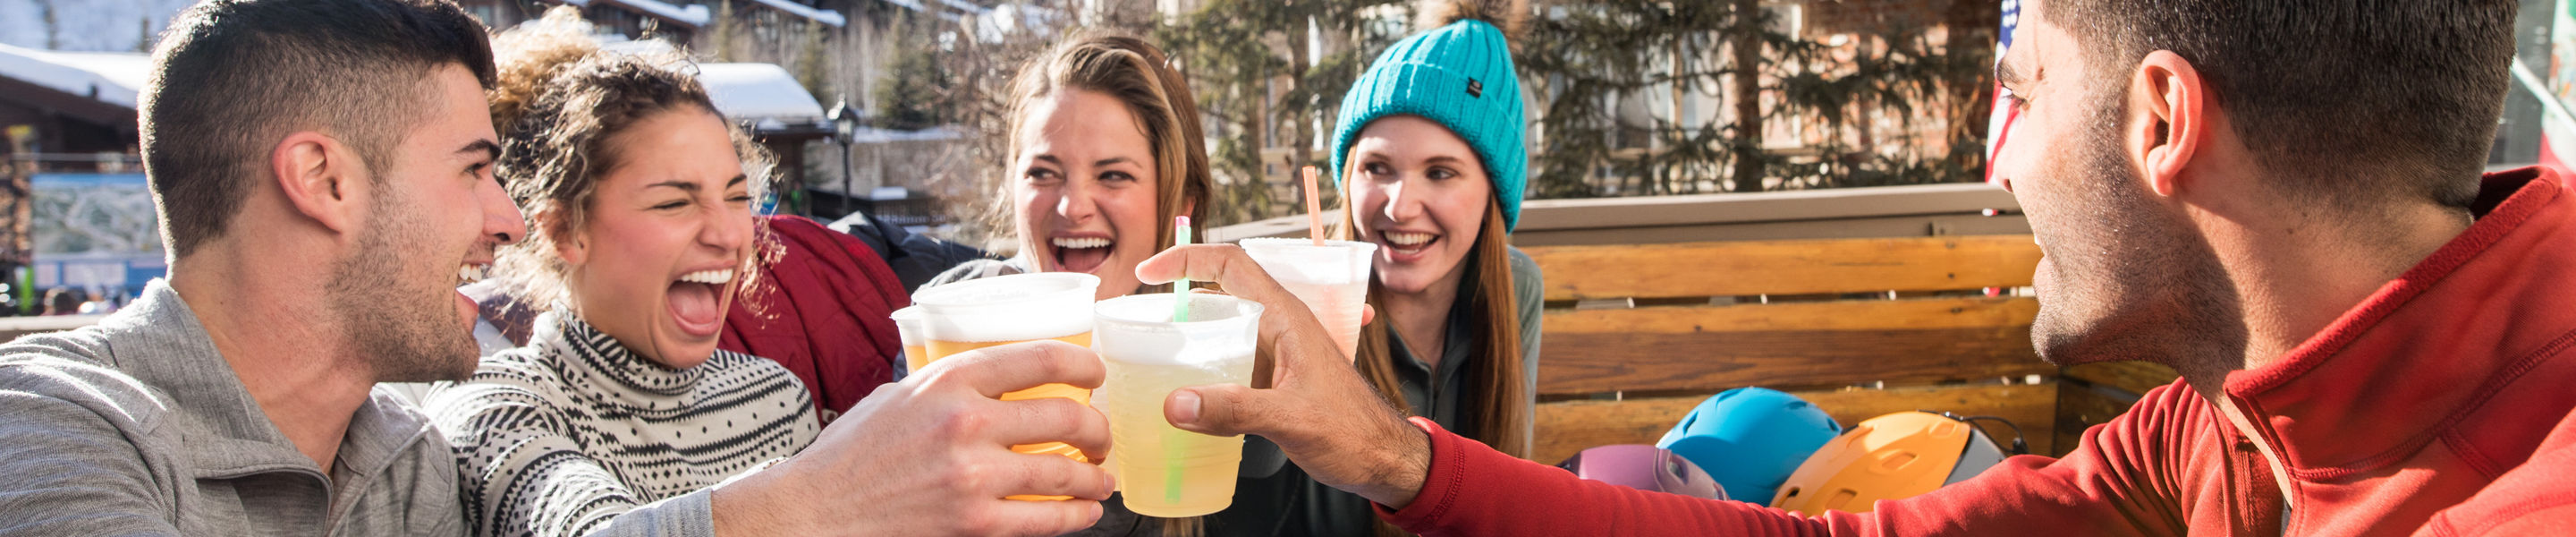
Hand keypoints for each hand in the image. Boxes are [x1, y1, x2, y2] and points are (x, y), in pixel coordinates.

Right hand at [711, 340, 1114, 535]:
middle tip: (1100, 436)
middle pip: (1066, 415)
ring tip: (1101, 477)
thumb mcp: (899, 395)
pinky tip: (1085, 511)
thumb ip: (950, 385)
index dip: (1083, 365)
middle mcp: (966, 422)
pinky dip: (1076, 516)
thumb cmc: (853, 454)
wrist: (816, 511)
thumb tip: (999, 380)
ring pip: (1064, 470)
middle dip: (1097, 428)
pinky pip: (1046, 519)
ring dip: (1094, 475)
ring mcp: (973, 476)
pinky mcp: (974, 523)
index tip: (1095, 375)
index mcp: (948, 380)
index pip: (1040, 359)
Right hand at [1136, 244, 1431, 508]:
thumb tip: (1174, 403)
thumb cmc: (1353, 432)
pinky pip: (1233, 361)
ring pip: (1227, 328)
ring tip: (1155, 352)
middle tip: (1144, 319)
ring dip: (1193, 333)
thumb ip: (1233, 410)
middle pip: (1224, 293)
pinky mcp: (1276, 381)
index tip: (1149, 272)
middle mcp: (1281, 328)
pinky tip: (1187, 390)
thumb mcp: (1290, 418)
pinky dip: (1206, 366)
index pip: (1233, 266)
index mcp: (1288, 319)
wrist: (1384, 461)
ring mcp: (1279, 354)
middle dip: (1182, 297)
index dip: (1188, 259)